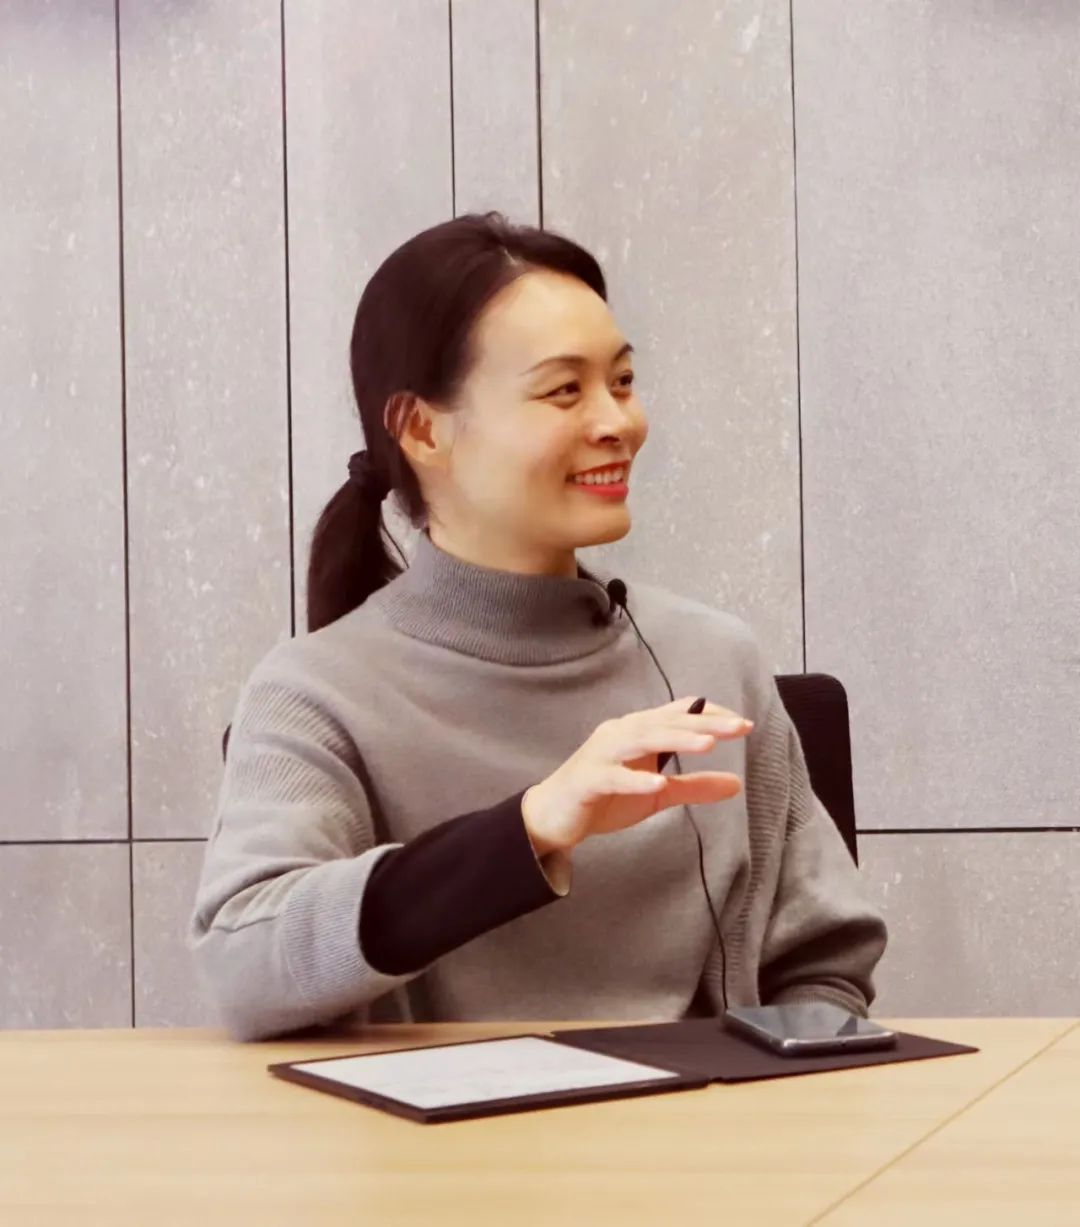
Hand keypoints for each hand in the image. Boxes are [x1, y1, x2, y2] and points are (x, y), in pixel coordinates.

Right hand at [521, 695, 751, 856]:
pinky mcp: (587, 780)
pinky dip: (635, 779)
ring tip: (708, 745)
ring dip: (676, 740)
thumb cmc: (605, 798)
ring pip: (641, 740)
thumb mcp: (658, 794)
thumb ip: (694, 787)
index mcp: (638, 731)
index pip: (678, 713)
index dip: (710, 715)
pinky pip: (613, 777)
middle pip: (666, 722)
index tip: (743, 724)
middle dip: (704, 725)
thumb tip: (738, 784)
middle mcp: (620, 734)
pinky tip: (658, 784)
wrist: (552, 817)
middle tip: (740, 728)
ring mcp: (602, 754)